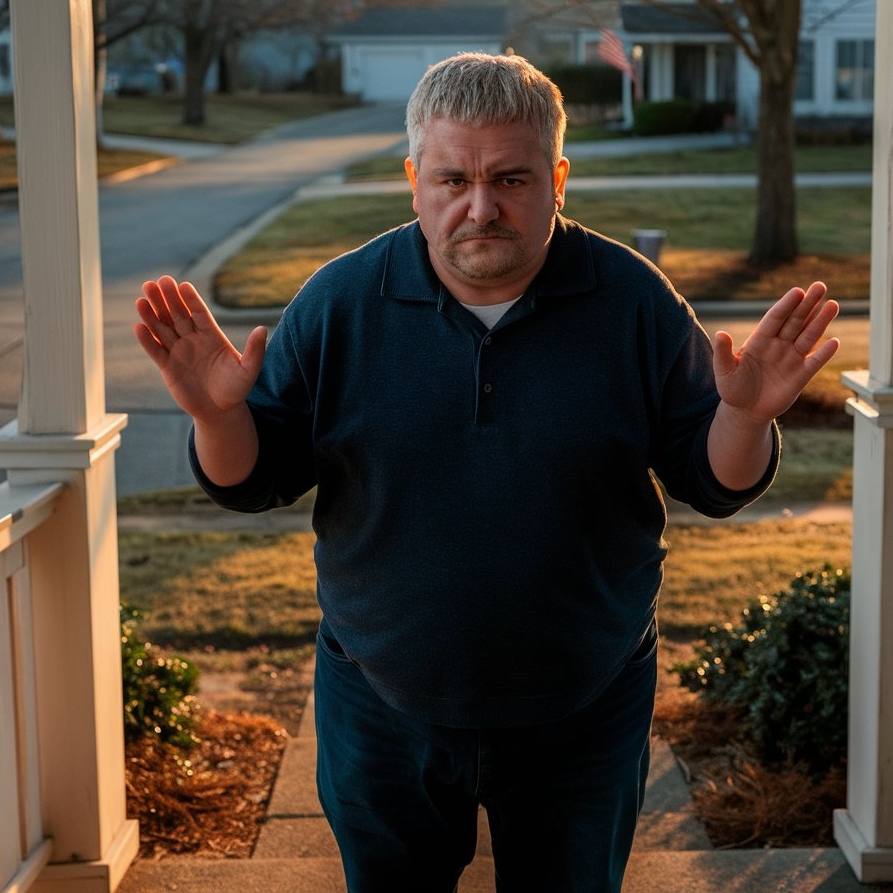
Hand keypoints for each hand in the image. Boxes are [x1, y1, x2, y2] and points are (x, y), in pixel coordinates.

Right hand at [134, 276, 266, 421]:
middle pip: (177, 315)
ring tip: (142, 298)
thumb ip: (255, 351)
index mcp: (212, 336)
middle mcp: (193, 340)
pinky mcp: (167, 367)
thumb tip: (263, 329)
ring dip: (152, 314)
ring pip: (163, 329)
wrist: (220, 411)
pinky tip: (139, 326)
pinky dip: (147, 340)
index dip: (191, 300)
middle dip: (167, 299)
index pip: (199, 313)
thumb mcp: (249, 370)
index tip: (183, 285)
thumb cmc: (236, 389)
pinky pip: (155, 350)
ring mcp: (178, 351)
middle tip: (158, 281)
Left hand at [712, 281, 839, 422]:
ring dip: (820, 321)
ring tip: (832, 305)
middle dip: (807, 305)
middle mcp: (778, 345)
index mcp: (759, 341)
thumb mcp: (724, 371)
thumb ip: (723, 353)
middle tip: (820, 286)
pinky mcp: (801, 375)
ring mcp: (791, 359)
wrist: (746, 411)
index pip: (775, 318)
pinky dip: (824, 353)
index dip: (786, 305)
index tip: (797, 292)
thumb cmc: (733, 389)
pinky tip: (834, 342)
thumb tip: (720, 334)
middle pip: (795, 321)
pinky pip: (815, 362)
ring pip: (808, 336)